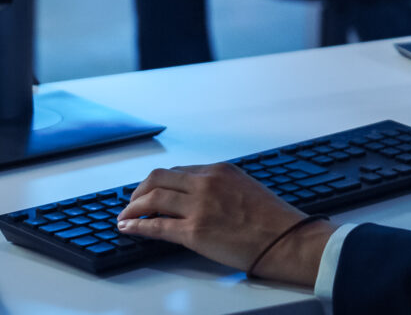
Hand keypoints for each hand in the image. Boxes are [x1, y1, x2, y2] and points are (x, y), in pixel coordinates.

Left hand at [116, 164, 333, 286]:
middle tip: (131, 202)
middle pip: (158, 179)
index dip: (158, 183)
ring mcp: (199, 207)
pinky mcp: (194, 232)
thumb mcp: (245, 189)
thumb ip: (220, 188)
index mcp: (219, 171)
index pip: (177, 172)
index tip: (149, 192)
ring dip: (132, 208)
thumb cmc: (273, 220)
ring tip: (124, 216)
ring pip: (152, 199)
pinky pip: (156, 226)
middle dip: (139, 190)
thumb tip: (198, 197)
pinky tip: (128, 228)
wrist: (286, 239)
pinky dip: (137, 226)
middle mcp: (206, 183)